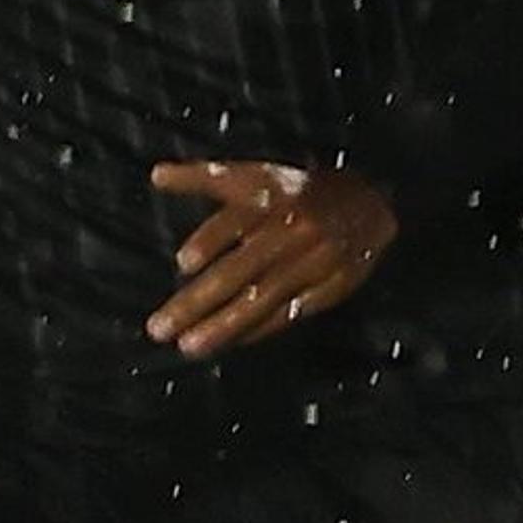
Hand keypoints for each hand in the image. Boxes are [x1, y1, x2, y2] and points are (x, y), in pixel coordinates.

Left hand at [146, 161, 399, 357]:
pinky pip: (290, 313)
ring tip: (190, 346)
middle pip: (239, 271)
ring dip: (224, 326)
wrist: (368, 201)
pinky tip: (232, 343)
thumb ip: (200, 177)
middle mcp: (289, 234)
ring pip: (262, 299)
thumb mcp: (250, 176)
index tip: (183, 263)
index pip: (235, 222)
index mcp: (268, 203)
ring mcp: (312, 263)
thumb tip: (155, 175)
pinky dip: (260, 329)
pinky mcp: (331, 287)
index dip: (210, 240)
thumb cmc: (294, 191)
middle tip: (160, 329)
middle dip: (199, 302)